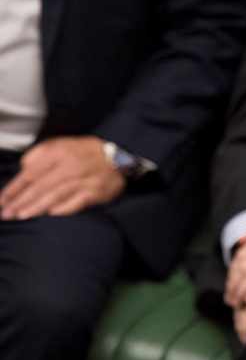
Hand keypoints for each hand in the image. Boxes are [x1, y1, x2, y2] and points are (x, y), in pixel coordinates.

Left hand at [0, 136, 124, 220]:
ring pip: (56, 194)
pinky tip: (50, 214)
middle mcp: (70, 165)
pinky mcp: (96, 191)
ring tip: (22, 216)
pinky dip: (63, 208)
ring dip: (37, 207)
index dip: (14, 188)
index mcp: (58, 152)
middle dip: (21, 201)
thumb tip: (23, 168)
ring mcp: (84, 179)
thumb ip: (40, 154)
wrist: (120, 156)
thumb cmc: (86, 152)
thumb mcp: (61, 144)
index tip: (2, 200)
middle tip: (7, 214)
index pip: (30, 172)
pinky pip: (77, 202)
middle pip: (40, 186)